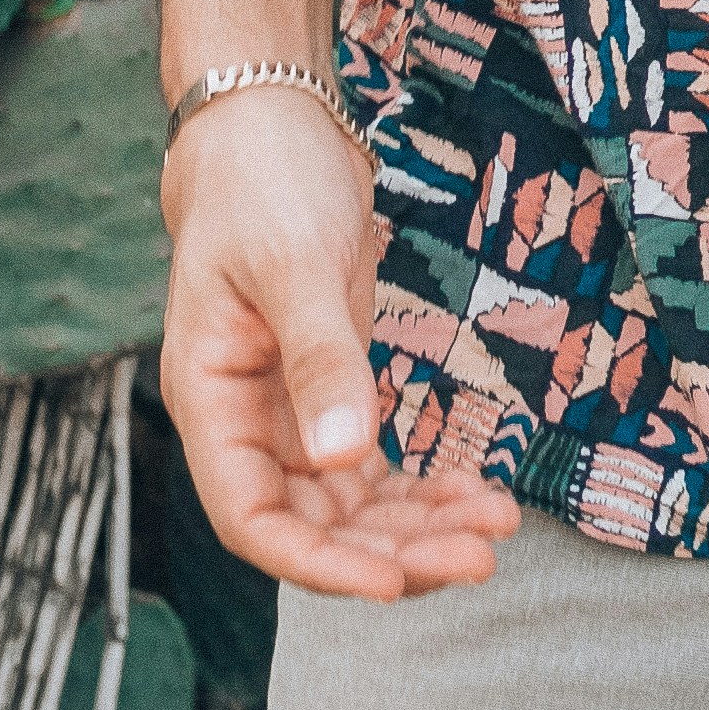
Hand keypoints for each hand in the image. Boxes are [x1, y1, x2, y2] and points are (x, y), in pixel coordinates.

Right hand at [160, 88, 515, 602]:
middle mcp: (246, 420)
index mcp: (210, 400)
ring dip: (418, 524)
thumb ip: (320, 359)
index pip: (253, 517)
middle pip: (313, 522)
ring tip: (498, 528)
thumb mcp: (293, 265)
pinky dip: (422, 484)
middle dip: (393, 550)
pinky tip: (478, 493)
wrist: (274, 125)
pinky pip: (373, 462)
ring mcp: (290, 407)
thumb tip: (344, 456)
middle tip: (481, 560)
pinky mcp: (334, 385)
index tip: (390, 584)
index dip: (316, 563)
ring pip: (350, 500)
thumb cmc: (265, 184)